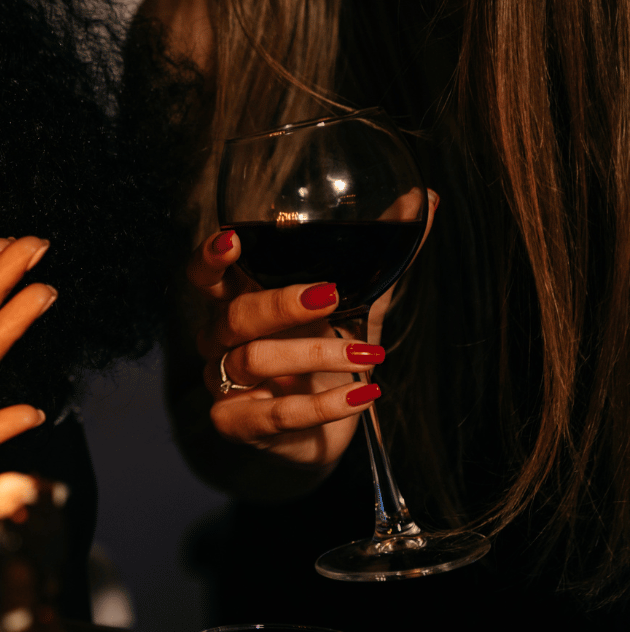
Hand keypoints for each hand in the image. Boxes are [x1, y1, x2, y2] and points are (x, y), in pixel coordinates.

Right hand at [192, 190, 436, 466]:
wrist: (321, 430)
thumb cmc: (327, 356)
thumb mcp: (354, 307)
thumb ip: (381, 262)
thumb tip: (427, 201)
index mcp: (237, 302)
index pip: (205, 276)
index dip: (210, 257)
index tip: (232, 238)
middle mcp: (221, 340)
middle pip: (235, 316)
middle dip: (281, 304)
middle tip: (329, 295)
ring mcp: (224, 383)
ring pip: (255, 360)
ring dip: (317, 353)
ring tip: (371, 353)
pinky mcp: (239, 424)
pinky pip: (278, 413)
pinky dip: (325, 404)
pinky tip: (363, 393)